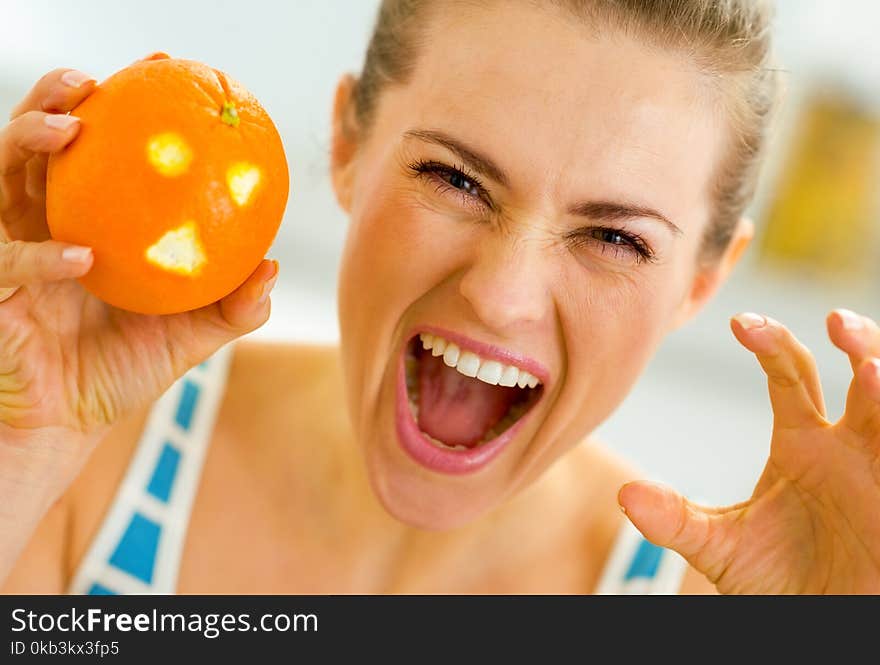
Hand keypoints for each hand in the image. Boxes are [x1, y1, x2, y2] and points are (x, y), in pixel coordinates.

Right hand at [0, 65, 276, 524]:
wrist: (65, 425)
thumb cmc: (120, 372)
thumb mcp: (186, 337)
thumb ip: (229, 306)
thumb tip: (272, 269)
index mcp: (86, 224)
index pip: (96, 152)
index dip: (120, 108)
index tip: (158, 72)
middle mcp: (40, 225)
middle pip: (35, 144)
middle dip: (55, 99)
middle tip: (92, 81)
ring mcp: (6, 251)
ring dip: (27, 143)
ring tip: (69, 130)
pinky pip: (3, 262)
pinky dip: (40, 258)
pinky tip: (81, 259)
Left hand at [618, 309, 879, 593]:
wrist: (816, 621)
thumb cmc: (777, 580)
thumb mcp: (719, 548)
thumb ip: (675, 520)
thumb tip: (626, 494)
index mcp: (802, 440)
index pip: (790, 373)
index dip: (771, 343)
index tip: (741, 323)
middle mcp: (848, 444)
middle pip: (864, 371)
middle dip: (858, 341)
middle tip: (836, 323)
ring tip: (872, 371)